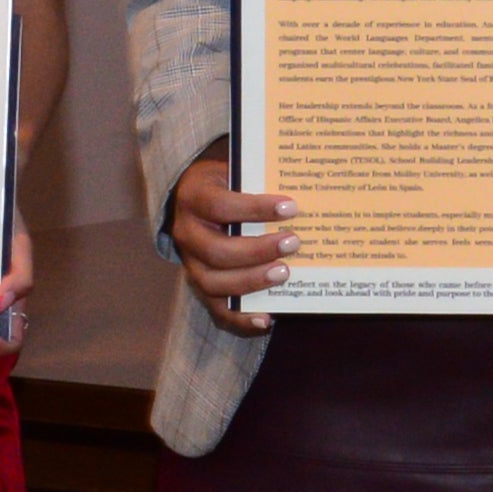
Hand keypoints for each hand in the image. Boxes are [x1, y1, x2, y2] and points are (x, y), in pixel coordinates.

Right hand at [169, 148, 291, 334]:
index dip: (255, 208)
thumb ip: (260, 180)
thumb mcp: (236, 172)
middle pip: (217, 251)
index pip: (220, 206)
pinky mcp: (200, 285)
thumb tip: (305, 191)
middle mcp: (187, 233)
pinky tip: (267, 319)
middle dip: (258, 250)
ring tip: (285, 273)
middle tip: (293, 242)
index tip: (290, 207)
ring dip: (252, 281)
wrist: (197, 198)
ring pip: (214, 283)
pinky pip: (217, 309)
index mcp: (194, 198)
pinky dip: (241, 318)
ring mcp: (190, 263)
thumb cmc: (227, 184)